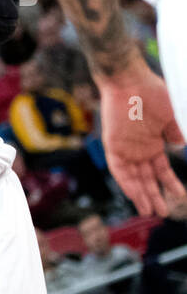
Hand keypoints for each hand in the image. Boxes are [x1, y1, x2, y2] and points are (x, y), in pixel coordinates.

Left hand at [97, 62, 185, 216]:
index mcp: (152, 143)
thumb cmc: (152, 93)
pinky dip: (126, 182)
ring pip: (133, 177)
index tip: (180, 196)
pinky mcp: (113, 145)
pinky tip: (134, 195)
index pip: (160, 169)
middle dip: (154, 195)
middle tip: (163, 213)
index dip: (169, 184)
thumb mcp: (170, 116)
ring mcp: (125, 148)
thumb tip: (181, 147)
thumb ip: (174, 133)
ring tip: (150, 211)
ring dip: (140, 194)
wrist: (130, 80)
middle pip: (146, 178)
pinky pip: (118, 169)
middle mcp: (138, 149)